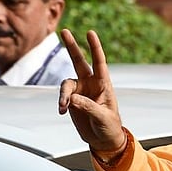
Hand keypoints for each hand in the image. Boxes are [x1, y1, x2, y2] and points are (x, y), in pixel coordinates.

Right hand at [57, 29, 126, 152]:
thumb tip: (72, 99)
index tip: (90, 32)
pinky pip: (62, 97)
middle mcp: (91, 84)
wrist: (103, 140)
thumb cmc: (110, 127)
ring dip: (63, 94)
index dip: (95, 47)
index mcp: (104, 84)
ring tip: (63, 106)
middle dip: (71, 46)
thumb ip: (89, 107)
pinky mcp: (71, 100)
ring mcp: (80, 91)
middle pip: (79, 61)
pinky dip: (61, 103)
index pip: (99, 62)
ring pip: (66, 84)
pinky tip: (62, 111)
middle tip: (64, 31)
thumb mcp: (103, 117)